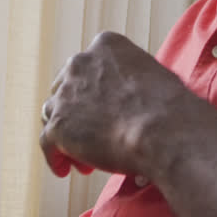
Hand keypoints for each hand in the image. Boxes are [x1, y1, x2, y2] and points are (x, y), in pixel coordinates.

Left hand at [39, 31, 195, 177]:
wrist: (163, 130)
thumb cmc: (168, 107)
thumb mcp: (152, 75)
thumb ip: (131, 80)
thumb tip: (133, 101)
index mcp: (105, 45)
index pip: (88, 68)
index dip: (93, 92)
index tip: (102, 111)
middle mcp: (80, 63)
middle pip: (65, 89)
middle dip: (76, 113)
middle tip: (91, 136)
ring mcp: (65, 94)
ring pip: (53, 115)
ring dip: (66, 136)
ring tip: (83, 160)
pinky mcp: (58, 125)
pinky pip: (47, 144)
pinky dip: (55, 158)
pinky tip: (64, 170)